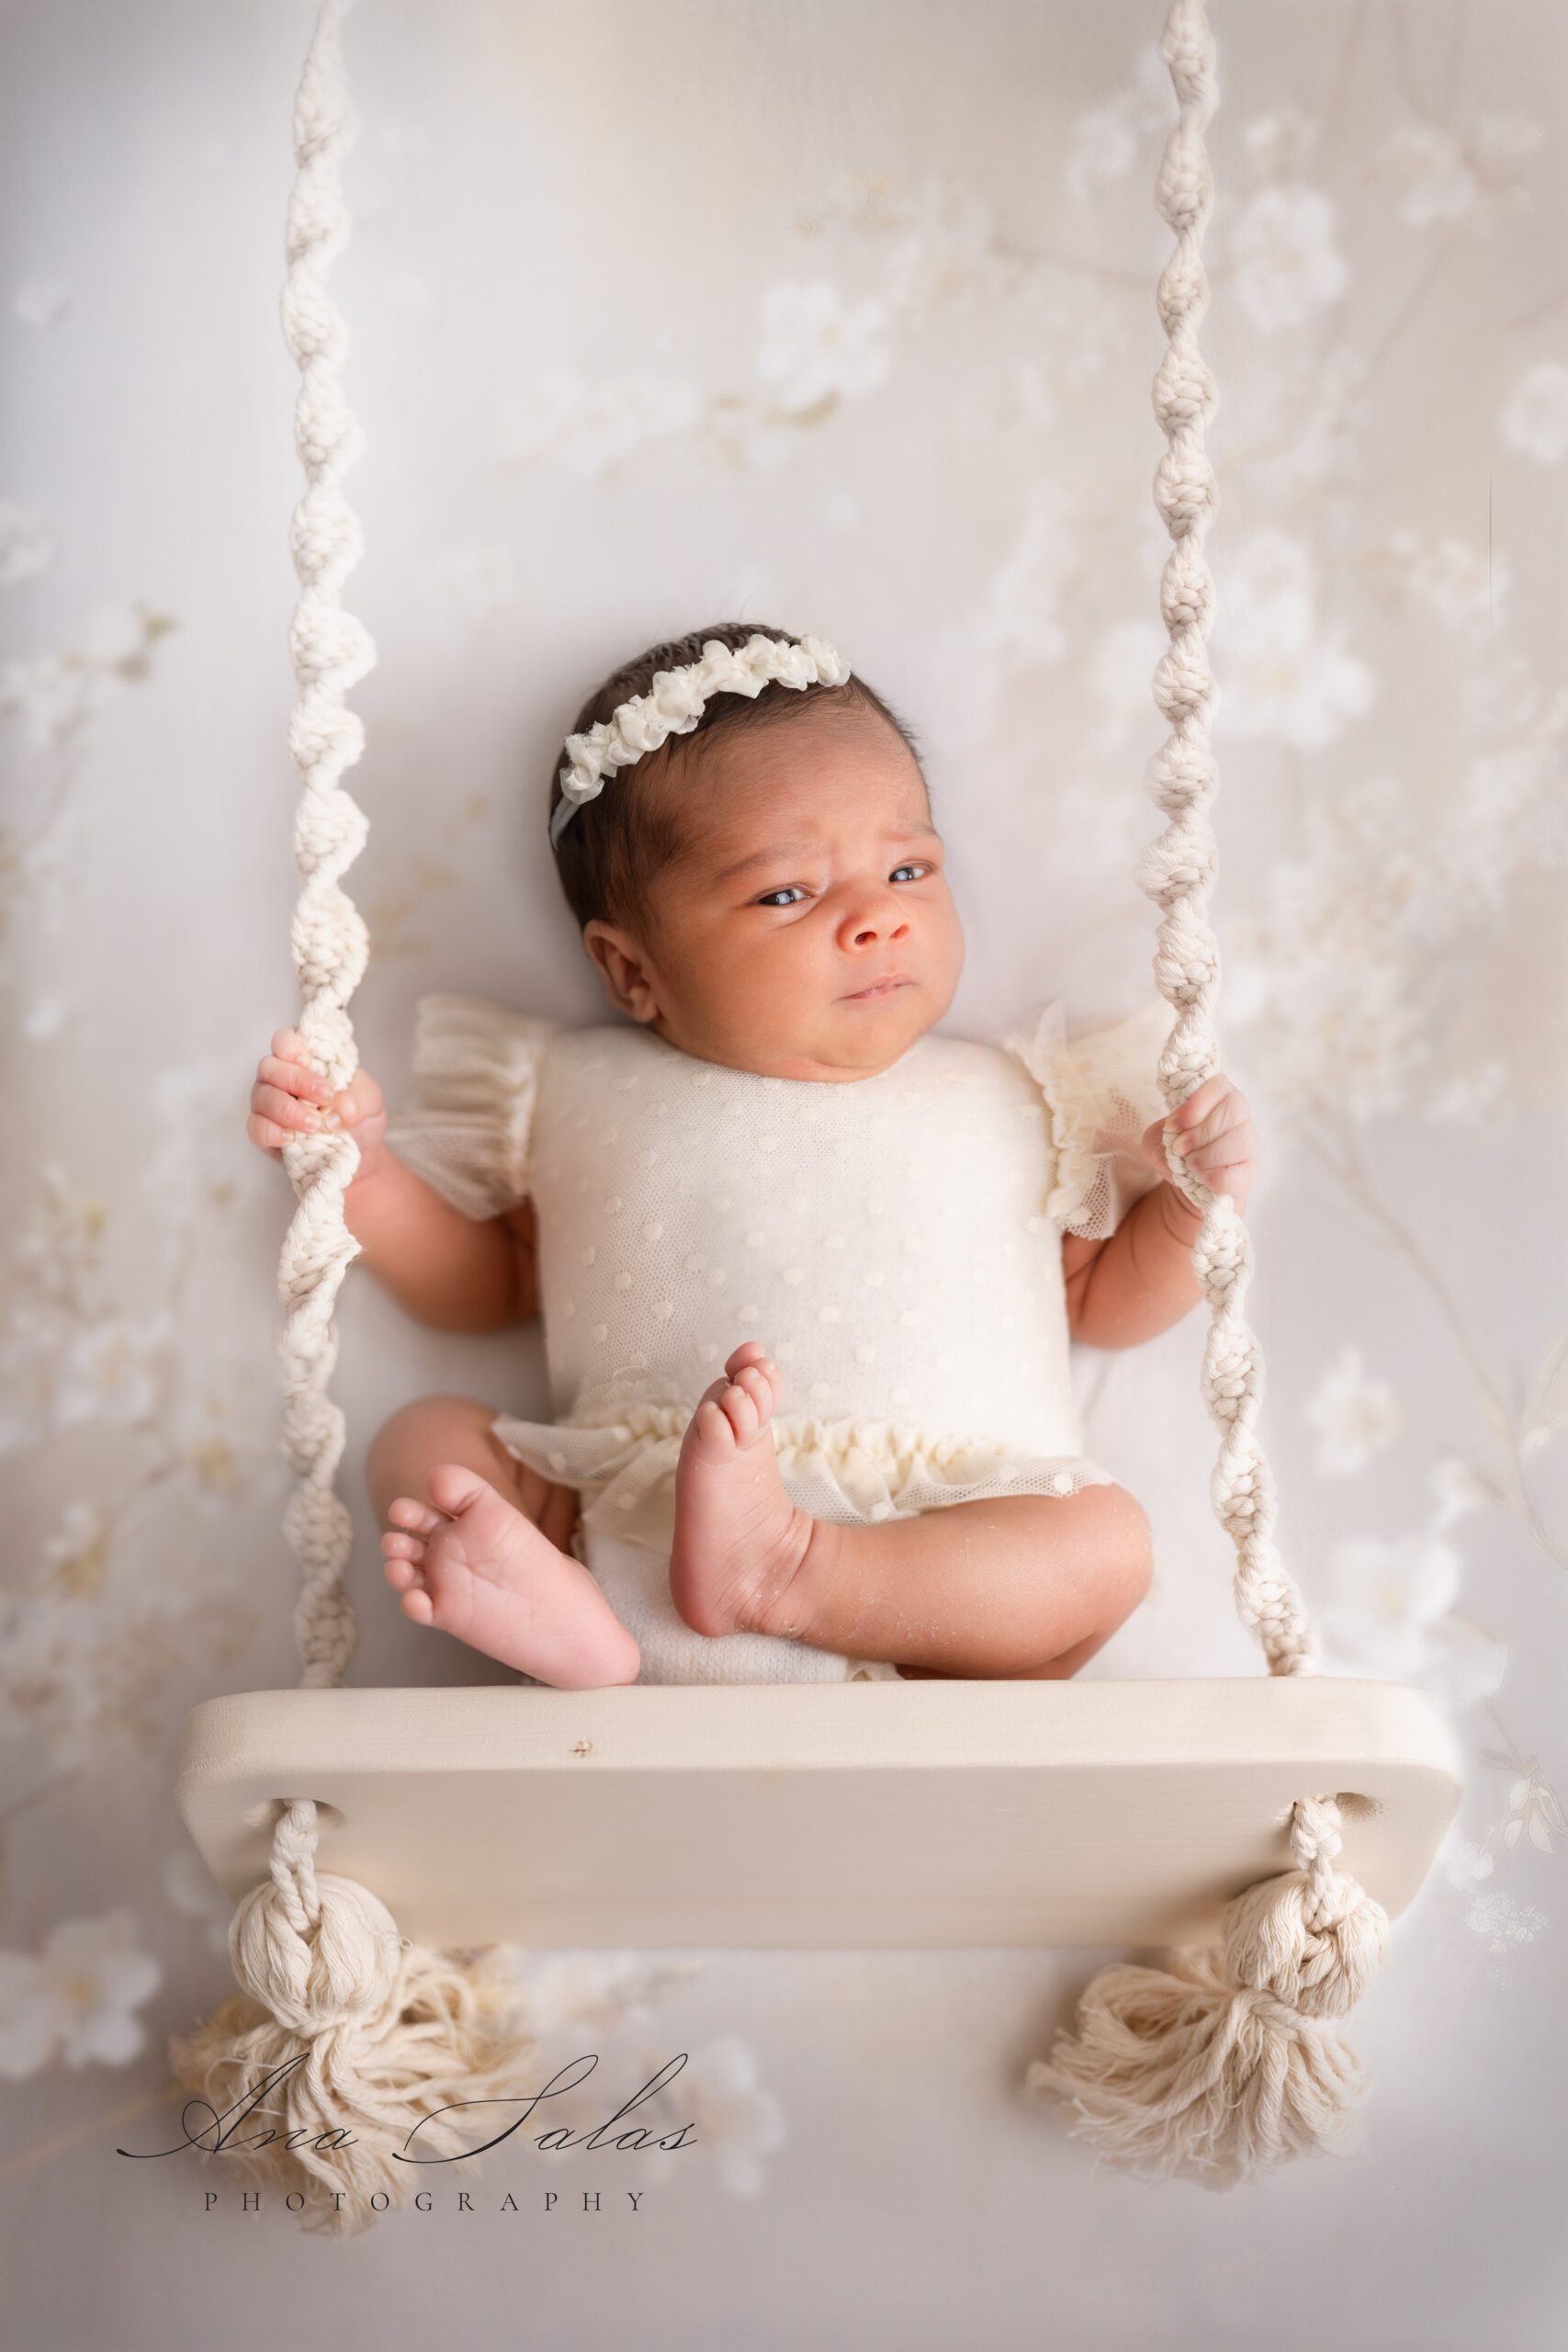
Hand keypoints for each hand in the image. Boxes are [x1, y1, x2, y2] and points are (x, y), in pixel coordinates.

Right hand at [247, 1026, 388, 1185]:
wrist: (359, 1153)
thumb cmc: (359, 1116)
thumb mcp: (371, 1101)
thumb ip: (357, 1098)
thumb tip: (332, 1112)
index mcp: (304, 1059)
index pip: (284, 1040)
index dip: (289, 1045)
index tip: (307, 1060)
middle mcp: (280, 1077)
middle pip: (270, 1067)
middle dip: (296, 1081)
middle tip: (324, 1098)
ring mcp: (269, 1104)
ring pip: (262, 1097)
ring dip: (288, 1110)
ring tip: (315, 1125)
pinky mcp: (265, 1132)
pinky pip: (256, 1127)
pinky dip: (272, 1132)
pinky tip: (291, 1138)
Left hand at [1138, 1072, 1255, 1212]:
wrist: (1184, 1185)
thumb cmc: (1174, 1153)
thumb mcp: (1158, 1137)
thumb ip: (1161, 1130)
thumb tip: (1176, 1135)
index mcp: (1218, 1099)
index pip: (1219, 1086)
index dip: (1196, 1103)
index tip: (1172, 1126)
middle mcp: (1239, 1118)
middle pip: (1232, 1112)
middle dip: (1199, 1133)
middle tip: (1178, 1149)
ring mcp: (1248, 1145)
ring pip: (1239, 1142)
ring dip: (1207, 1156)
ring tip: (1189, 1165)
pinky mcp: (1249, 1172)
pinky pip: (1240, 1173)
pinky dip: (1217, 1178)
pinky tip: (1203, 1179)